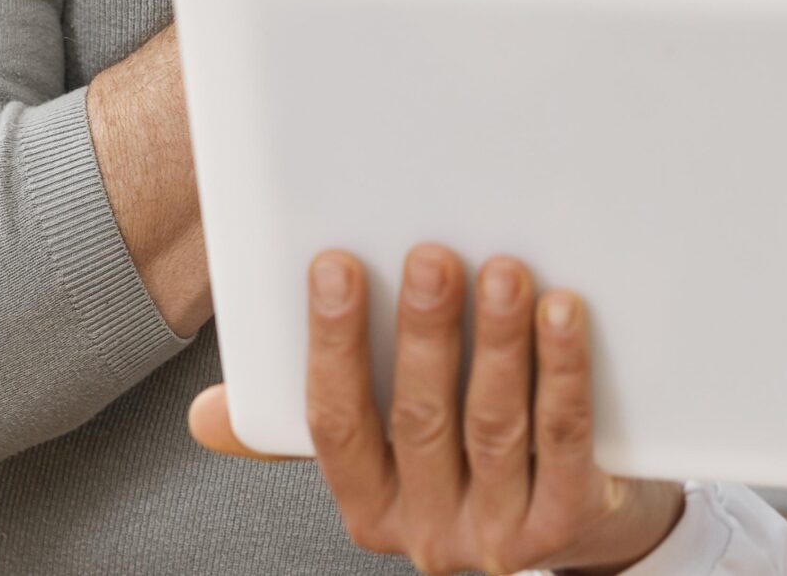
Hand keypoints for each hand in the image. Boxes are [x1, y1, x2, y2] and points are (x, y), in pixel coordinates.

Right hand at [189, 247, 683, 575]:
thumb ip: (308, 424)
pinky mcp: (568, 519)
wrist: (580, 521)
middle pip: (420, 420)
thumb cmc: (464, 463)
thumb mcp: (385, 453)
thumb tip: (206, 413)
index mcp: (369, 504)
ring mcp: (498, 531)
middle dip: (423, 333)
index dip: (332, 344)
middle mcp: (427, 529)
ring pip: (494, 426)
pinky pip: (565, 438)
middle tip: (432, 256)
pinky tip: (564, 312)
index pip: (335, 424)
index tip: (335, 265)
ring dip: (498, 342)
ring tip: (504, 270)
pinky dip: (563, 371)